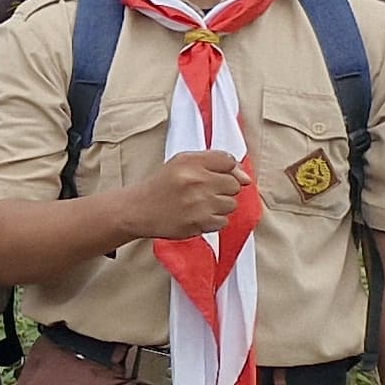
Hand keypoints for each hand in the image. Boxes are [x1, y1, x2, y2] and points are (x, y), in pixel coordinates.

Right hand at [122, 149, 250, 241]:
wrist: (138, 210)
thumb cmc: (162, 186)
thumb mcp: (181, 163)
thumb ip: (214, 162)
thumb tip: (246, 178)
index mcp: (190, 162)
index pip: (228, 162)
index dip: (225, 170)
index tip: (214, 176)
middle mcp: (195, 181)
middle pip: (234, 185)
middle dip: (223, 189)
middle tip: (204, 192)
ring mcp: (197, 204)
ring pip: (231, 204)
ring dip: (219, 206)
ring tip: (199, 205)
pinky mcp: (198, 223)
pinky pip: (223, 222)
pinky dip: (213, 221)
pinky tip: (197, 216)